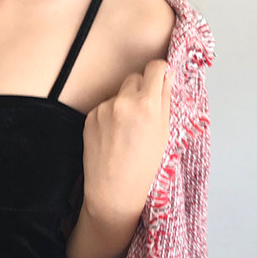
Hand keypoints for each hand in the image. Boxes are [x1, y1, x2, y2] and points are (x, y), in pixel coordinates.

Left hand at [82, 59, 174, 220]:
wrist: (113, 189)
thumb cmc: (143, 166)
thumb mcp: (164, 132)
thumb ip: (165, 99)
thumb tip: (166, 74)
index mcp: (148, 104)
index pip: (155, 67)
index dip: (159, 73)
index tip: (160, 79)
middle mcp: (124, 101)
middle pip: (134, 77)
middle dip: (140, 89)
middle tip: (143, 113)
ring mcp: (104, 108)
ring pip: (118, 94)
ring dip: (123, 104)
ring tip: (125, 132)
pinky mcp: (90, 116)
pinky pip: (104, 107)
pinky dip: (109, 116)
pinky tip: (112, 136)